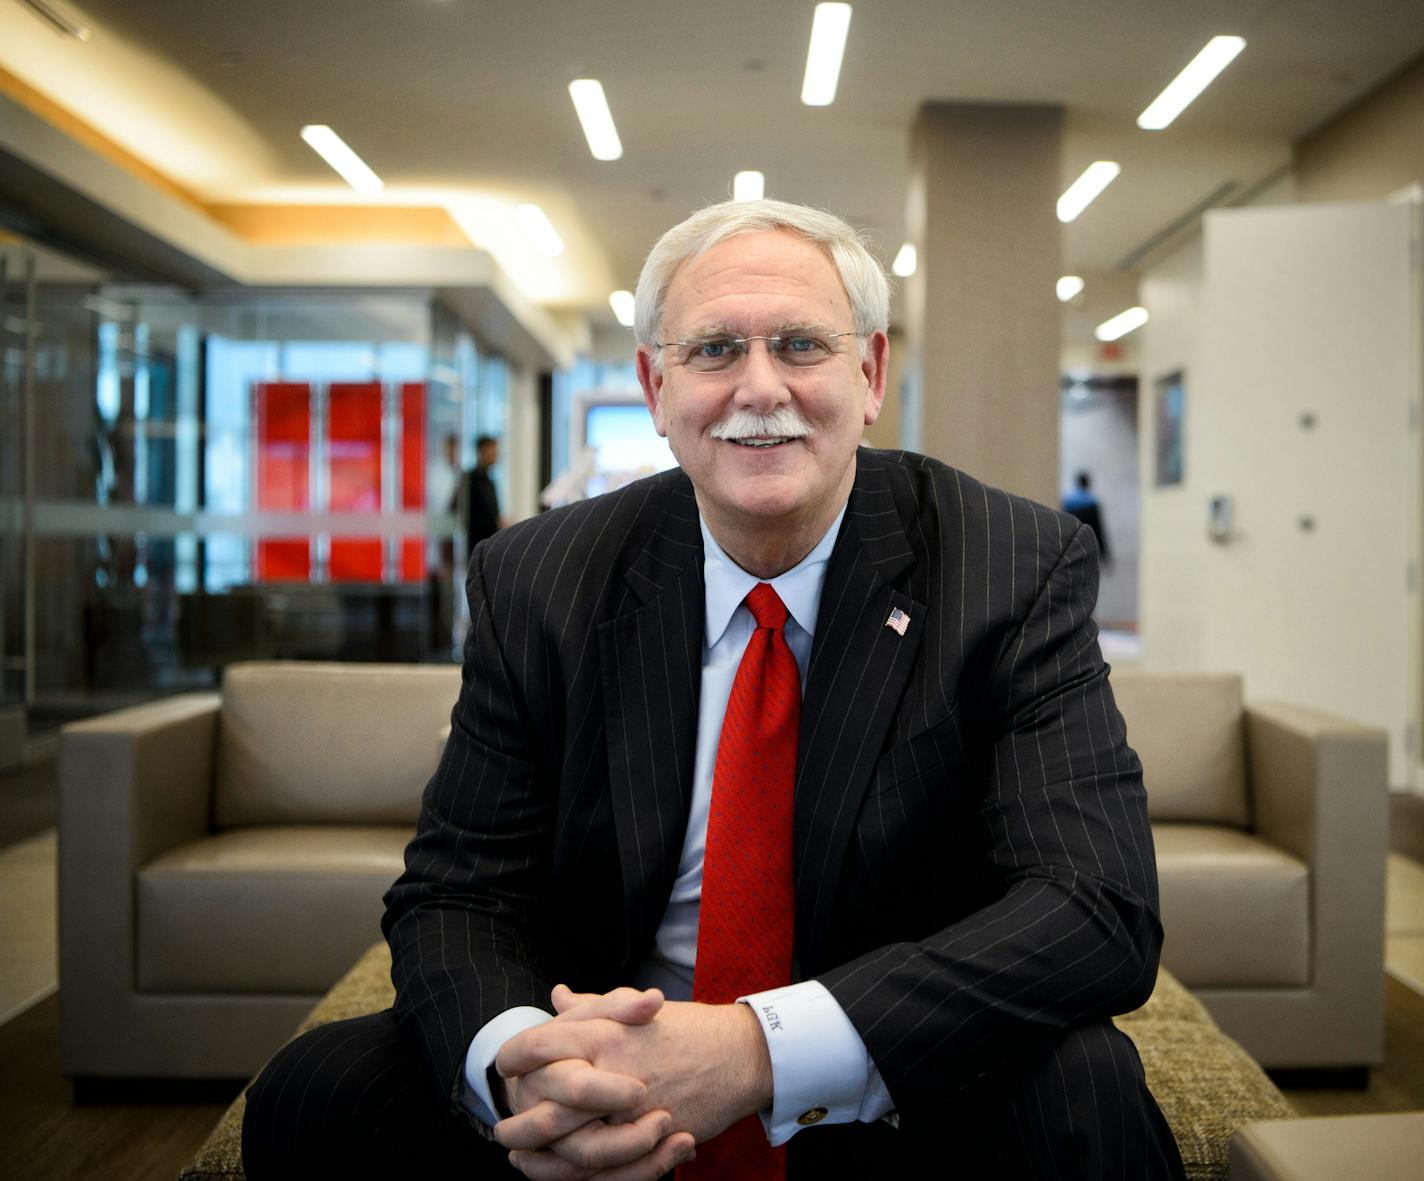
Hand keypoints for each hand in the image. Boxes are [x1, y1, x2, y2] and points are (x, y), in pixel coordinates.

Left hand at [497, 987, 771, 1163]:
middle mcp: (612, 1073)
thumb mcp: (635, 1008)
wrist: (741, 1055)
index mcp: (604, 1033)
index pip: (540, 1044)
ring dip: (539, 1156)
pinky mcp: (650, 1142)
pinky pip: (603, 1171)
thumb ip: (592, 1007)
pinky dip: (574, 1176)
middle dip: (519, 1120)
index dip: (514, 1055)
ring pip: (571, 1146)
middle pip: (547, 1104)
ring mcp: (632, 1113)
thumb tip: (558, 996)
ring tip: (519, 1155)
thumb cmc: (687, 1028)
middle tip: (501, 1127)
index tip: (503, 1064)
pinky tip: (556, 1171)